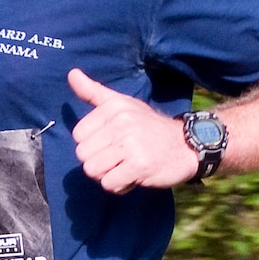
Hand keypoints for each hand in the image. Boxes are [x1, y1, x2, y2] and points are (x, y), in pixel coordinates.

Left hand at [67, 68, 198, 192]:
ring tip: (125, 166)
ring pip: (93, 170)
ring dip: (107, 175)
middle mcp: (122, 122)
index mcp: (114, 107)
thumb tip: (71, 74)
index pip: (78, 135)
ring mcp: (131, 144)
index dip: (92, 144)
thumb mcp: (122, 104)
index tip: (111, 142)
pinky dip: (119, 186)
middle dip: (98, 162)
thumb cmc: (148, 127)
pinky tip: (133, 176)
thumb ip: (94, 92)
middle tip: (120, 157)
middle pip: (83, 155)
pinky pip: (109, 184)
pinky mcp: (140, 165)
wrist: (187, 145)